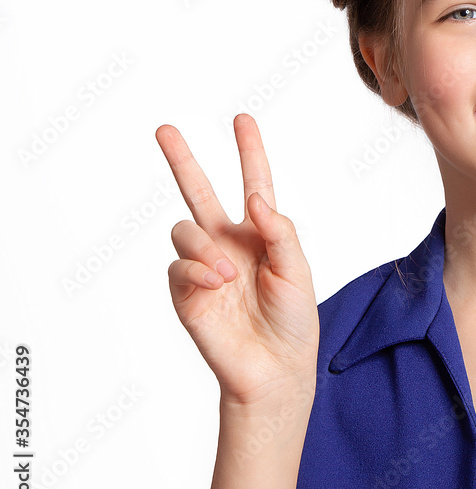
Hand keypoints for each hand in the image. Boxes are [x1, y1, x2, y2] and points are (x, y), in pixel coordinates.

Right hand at [155, 114, 319, 408]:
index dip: (249, 152)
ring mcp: (204, 265)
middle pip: (199, 191)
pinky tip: (216, 284)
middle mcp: (229, 243)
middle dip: (183, 160)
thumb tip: (258, 199)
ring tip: (227, 273)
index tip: (242, 119)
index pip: (253, 184)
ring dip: (205, 246)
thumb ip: (280, 232)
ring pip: (185, 228)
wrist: (274, 368)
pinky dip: (197, 270)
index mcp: (260, 234)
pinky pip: (178, 265)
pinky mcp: (186, 291)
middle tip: (164, 129)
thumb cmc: (293, 321)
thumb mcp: (298, 272)